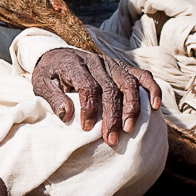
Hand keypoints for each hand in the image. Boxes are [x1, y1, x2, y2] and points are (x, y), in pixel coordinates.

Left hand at [31, 48, 161, 145]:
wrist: (57, 55)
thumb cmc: (50, 75)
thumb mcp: (41, 85)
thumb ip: (53, 99)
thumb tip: (67, 115)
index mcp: (74, 64)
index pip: (88, 86)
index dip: (89, 108)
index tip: (86, 128)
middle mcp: (95, 61)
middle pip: (110, 88)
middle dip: (112, 116)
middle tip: (111, 139)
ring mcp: (111, 63)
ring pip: (128, 83)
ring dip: (131, 107)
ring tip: (129, 129)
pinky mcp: (122, 67)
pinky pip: (142, 75)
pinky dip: (151, 89)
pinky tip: (155, 106)